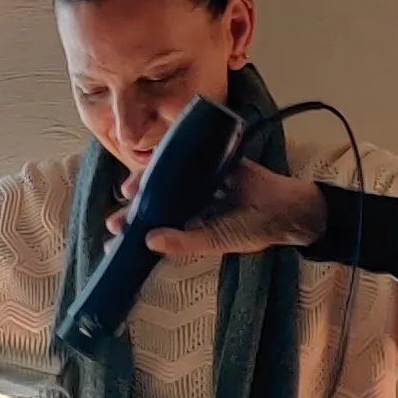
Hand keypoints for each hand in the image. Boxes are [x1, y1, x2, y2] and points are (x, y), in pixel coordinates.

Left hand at [119, 159, 320, 262]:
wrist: (285, 207)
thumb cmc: (252, 229)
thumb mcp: (215, 240)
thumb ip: (184, 241)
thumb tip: (149, 241)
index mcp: (189, 222)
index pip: (156, 225)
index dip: (135, 229)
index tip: (112, 236)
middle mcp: (189, 200)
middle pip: (155, 200)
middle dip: (133, 207)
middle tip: (114, 216)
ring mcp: (199, 179)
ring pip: (166, 178)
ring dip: (146, 182)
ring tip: (129, 190)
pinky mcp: (210, 160)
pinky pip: (186, 155)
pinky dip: (170, 156)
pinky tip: (155, 161)